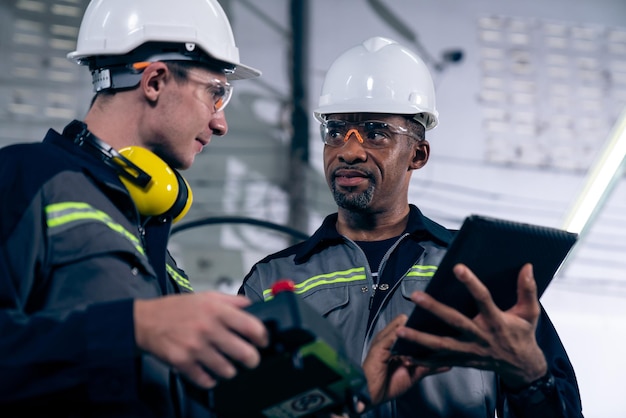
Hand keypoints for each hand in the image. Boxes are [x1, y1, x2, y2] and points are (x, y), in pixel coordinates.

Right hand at [134, 292, 268, 388]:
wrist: (145, 321)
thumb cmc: (176, 308)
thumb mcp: (206, 296)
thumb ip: (231, 301)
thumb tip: (251, 305)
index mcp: (217, 311)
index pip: (251, 326)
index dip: (262, 336)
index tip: (262, 341)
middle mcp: (209, 329)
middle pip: (244, 353)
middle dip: (252, 359)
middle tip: (251, 359)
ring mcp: (196, 347)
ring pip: (227, 370)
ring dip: (231, 370)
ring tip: (228, 364)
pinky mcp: (184, 362)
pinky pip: (206, 379)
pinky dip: (211, 379)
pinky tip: (210, 372)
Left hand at [363, 315, 448, 405]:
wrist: (372, 391)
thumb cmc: (372, 367)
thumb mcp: (380, 347)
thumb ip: (392, 335)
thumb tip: (405, 322)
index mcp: (392, 337)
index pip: (405, 323)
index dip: (413, 320)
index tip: (424, 317)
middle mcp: (403, 346)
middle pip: (418, 336)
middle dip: (426, 333)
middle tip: (438, 331)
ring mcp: (411, 359)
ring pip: (426, 351)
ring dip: (434, 350)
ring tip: (444, 346)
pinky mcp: (416, 373)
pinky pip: (430, 368)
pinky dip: (439, 366)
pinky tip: (447, 363)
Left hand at [396, 263, 546, 388]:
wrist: (522, 367)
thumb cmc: (523, 335)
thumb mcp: (530, 313)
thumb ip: (527, 290)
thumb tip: (527, 267)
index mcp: (496, 321)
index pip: (483, 298)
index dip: (471, 282)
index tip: (457, 267)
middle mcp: (480, 336)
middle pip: (455, 321)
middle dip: (434, 309)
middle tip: (415, 296)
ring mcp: (470, 350)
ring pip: (442, 345)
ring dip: (420, 338)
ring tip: (400, 330)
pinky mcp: (463, 360)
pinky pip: (440, 361)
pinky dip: (423, 360)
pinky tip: (405, 355)